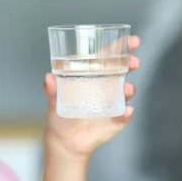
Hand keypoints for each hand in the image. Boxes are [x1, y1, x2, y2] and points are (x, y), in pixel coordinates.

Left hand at [43, 36, 140, 158]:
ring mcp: (113, 102)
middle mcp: (107, 85)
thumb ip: (51, 88)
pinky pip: (124, 115)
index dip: (121, 47)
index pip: (109, 56)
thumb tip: (48, 77)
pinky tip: (126, 111)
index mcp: (93, 75)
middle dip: (130, 63)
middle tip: (133, 62)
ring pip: (127, 92)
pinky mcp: (116, 119)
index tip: (132, 40)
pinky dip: (126, 113)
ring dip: (129, 89)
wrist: (65, 140)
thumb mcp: (54, 98)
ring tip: (127, 88)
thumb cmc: (60, 112)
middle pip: (123, 70)